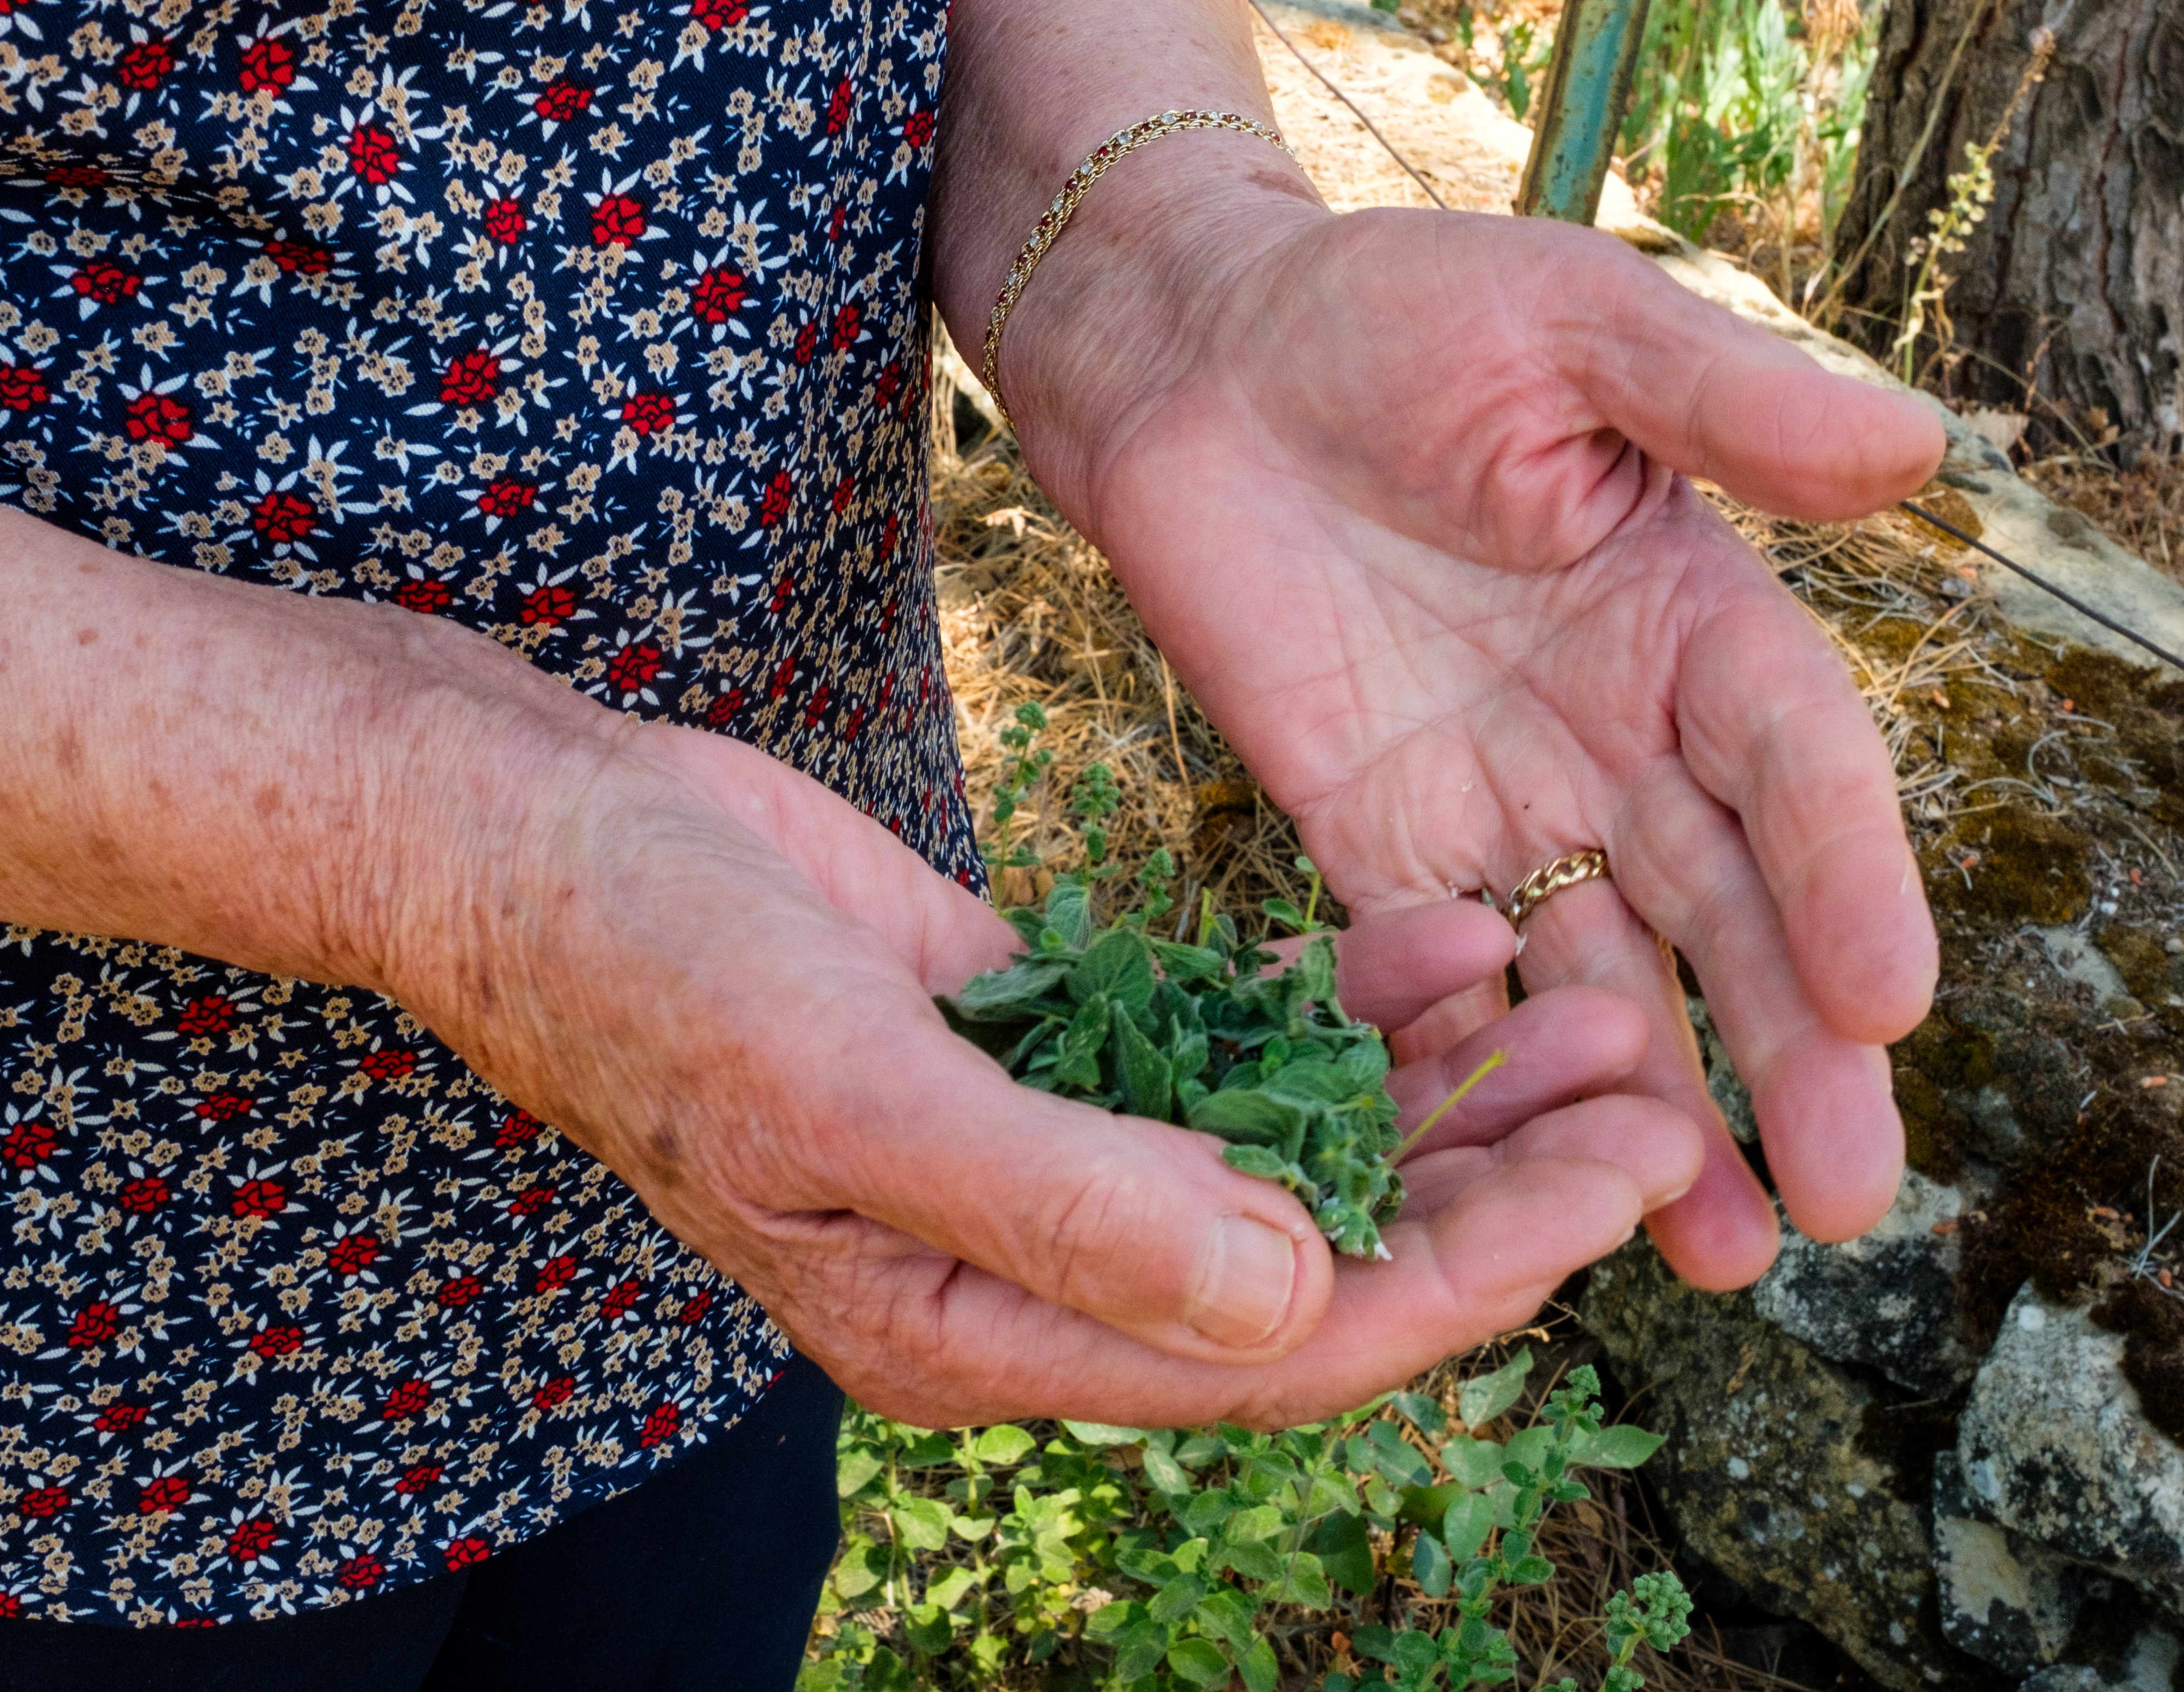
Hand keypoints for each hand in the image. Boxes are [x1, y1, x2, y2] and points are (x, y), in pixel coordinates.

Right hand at [374, 690, 1696, 1428]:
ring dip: (1439, 1089)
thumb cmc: (655, 971)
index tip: (1625, 1172)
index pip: (1290, 1342)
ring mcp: (1048, 1151)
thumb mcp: (849, 1090)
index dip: (1473, 1267)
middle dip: (1493, 1178)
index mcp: (989, 1330)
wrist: (538, 842)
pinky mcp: (1047, 1043)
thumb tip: (1294, 1297)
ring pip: (1296, 1152)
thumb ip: (1068, 1205)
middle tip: (1645, 1068)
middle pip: (1323, 1256)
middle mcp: (1037, 1262)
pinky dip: (1335, 1008)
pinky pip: (1232, 1052)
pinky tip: (1431, 942)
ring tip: (1576, 991)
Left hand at [1005, 171, 1946, 1290]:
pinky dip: (1483, 1069)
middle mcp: (1618, 728)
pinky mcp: (1370, 841)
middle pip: (1730, 910)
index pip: (1797, 764)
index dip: (1849, 879)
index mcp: (1692, 609)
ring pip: (1604, 977)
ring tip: (1719, 1247)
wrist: (1190, 354)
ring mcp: (1499, 798)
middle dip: (1793, 1051)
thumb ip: (1725, 402)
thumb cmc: (1391, 308)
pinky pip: (1438, 975)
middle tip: (1848, 1200)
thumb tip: (1920, 450)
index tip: (1891, 1001)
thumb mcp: (1570, 323)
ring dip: (1659, 1110)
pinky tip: (1524, 1177)